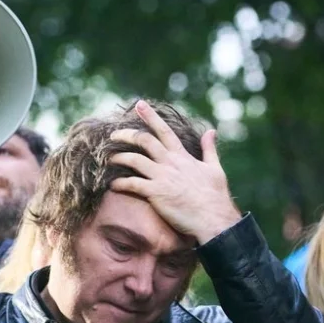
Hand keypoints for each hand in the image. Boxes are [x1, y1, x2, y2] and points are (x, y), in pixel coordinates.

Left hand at [109, 100, 240, 243]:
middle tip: (112, 134)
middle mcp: (170, 162)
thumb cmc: (215, 196)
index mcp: (182, 156)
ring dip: (119, 157)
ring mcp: (162, 177)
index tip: (138, 104)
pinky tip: (112, 184)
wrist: (213, 218)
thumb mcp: (215, 168)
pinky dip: (120, 183)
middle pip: (144, 140)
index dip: (150, 116)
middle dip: (126, 134)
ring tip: (108, 158)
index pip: (164, 130)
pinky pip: (132, 184)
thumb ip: (209, 149)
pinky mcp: (156, 193)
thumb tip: (211, 131)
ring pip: (134, 159)